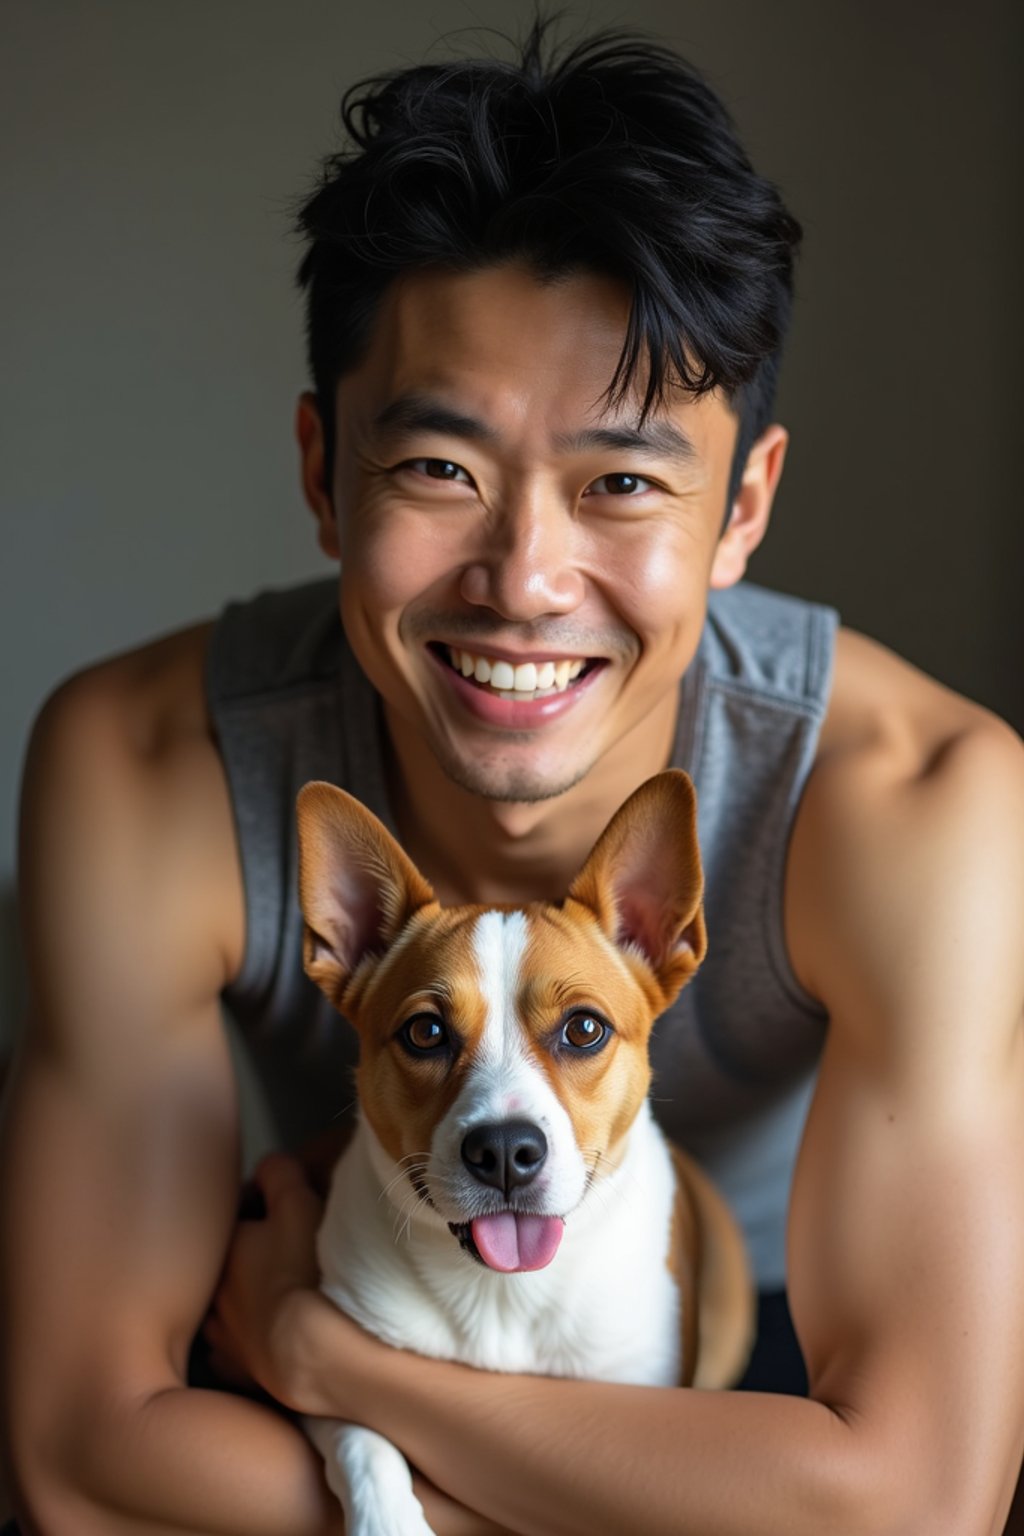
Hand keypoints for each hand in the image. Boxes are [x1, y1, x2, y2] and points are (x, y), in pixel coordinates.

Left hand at [205, 1153, 325, 1404]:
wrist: (311, 1351)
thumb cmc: (304, 1269)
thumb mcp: (297, 1202)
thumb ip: (279, 1174)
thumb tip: (268, 1168)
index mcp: (224, 1247)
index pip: (237, 1219)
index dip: (263, 1212)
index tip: (286, 1213)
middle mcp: (211, 1293)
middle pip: (229, 1267)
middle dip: (249, 1260)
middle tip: (282, 1257)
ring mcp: (221, 1338)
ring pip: (225, 1313)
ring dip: (244, 1305)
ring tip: (275, 1303)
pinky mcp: (237, 1375)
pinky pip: (235, 1355)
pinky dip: (248, 1346)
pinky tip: (268, 1345)